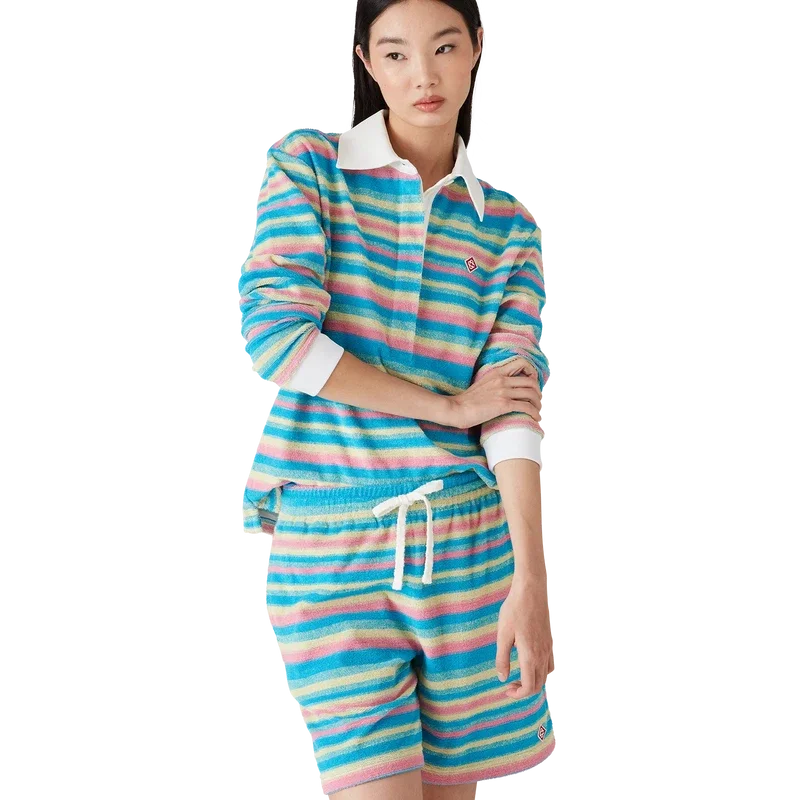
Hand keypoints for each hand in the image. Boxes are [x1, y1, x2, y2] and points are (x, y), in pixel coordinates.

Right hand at [449, 357, 542, 428]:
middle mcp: (502, 379)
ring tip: (537, 410)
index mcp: (497, 372)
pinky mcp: (503, 404)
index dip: (531, 372)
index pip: (522, 363)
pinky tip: (534, 417)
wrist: (457, 409)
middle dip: (538, 391)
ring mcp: (503, 391)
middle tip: (536, 400)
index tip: (532, 382)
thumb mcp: (483, 383)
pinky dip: (534, 412)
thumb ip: (495, 381)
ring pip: (531, 393)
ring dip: (538, 403)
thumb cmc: (467, 400)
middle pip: (531, 380)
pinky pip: (526, 406)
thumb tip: (506, 387)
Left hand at [496, 576, 555, 698]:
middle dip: (524, 690)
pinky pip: (550, 664)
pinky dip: (541, 672)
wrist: (530, 591)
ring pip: (546, 676)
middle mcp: (542, 655)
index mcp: (530, 655)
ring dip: (533, 682)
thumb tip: (502, 678)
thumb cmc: (514, 610)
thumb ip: (502, 658)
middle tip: (509, 684)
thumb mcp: (503, 634)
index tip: (506, 690)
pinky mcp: (549, 641)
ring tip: (518, 676)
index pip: (529, 687)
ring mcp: (548, 648)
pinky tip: (529, 664)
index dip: (518, 695)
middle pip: (539, 685)